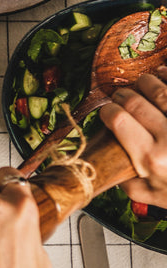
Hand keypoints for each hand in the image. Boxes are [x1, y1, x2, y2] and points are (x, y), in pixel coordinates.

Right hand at [100, 68, 166, 207]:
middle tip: (121, 96)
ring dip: (147, 82)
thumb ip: (127, 179)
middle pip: (136, 103)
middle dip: (123, 95)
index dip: (107, 111)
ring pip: (162, 92)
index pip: (119, 121)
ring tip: (143, 82)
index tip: (107, 111)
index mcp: (152, 159)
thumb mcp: (151, 195)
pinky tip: (163, 72)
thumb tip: (110, 158)